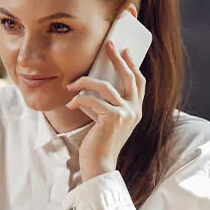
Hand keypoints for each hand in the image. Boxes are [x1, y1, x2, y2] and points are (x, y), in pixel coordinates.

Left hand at [66, 40, 146, 180]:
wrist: (99, 165)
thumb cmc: (99, 142)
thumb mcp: (105, 119)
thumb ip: (103, 103)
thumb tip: (88, 86)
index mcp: (135, 110)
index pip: (139, 82)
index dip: (132, 65)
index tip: (125, 50)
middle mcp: (134, 110)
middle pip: (128, 77)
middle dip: (117, 59)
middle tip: (108, 45)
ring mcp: (126, 114)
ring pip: (105, 86)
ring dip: (85, 82)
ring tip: (71, 85)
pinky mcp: (113, 118)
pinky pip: (92, 100)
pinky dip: (79, 99)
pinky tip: (70, 103)